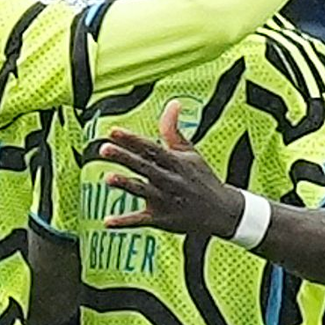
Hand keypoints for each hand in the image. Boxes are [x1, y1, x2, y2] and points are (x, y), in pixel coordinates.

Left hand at [99, 100, 243, 236]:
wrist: (221, 212)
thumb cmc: (200, 178)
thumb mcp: (189, 153)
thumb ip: (173, 130)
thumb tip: (173, 102)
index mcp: (175, 162)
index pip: (151, 148)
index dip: (132, 140)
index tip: (113, 131)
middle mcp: (169, 180)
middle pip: (144, 167)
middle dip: (125, 158)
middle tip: (104, 148)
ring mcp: (165, 200)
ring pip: (143, 191)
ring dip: (126, 185)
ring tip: (108, 178)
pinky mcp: (161, 219)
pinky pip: (140, 220)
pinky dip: (124, 222)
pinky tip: (107, 222)